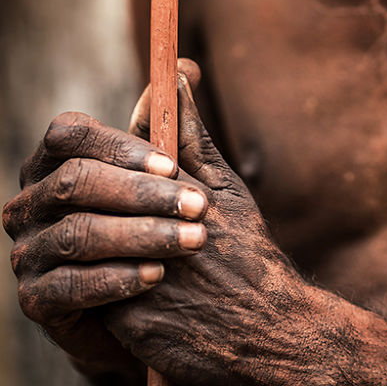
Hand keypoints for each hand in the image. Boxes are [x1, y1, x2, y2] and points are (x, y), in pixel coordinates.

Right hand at [3, 101, 207, 378]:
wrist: (150, 304)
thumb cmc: (160, 223)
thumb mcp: (174, 174)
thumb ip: (175, 123)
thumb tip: (188, 67)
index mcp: (55, 160)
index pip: (67, 134)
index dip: (118, 146)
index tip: (170, 164)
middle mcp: (31, 201)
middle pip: (74, 181)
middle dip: (141, 193)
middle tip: (197, 206)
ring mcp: (27, 250)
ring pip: (77, 233)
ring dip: (141, 235)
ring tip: (190, 240)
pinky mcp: (35, 299)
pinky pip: (70, 286)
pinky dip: (116, 278)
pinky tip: (156, 275)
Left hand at [105, 64, 304, 384]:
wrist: (269, 333)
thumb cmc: (247, 253)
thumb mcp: (226, 188)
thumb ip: (193, 135)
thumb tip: (176, 74)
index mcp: (190, 195)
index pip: (137, 157)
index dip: (122, 154)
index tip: (122, 155)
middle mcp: (168, 235)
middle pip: (108, 201)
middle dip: (104, 200)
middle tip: (109, 206)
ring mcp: (150, 282)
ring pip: (95, 247)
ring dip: (99, 241)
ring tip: (111, 242)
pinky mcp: (135, 324)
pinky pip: (98, 292)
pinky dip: (103, 282)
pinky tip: (116, 281)